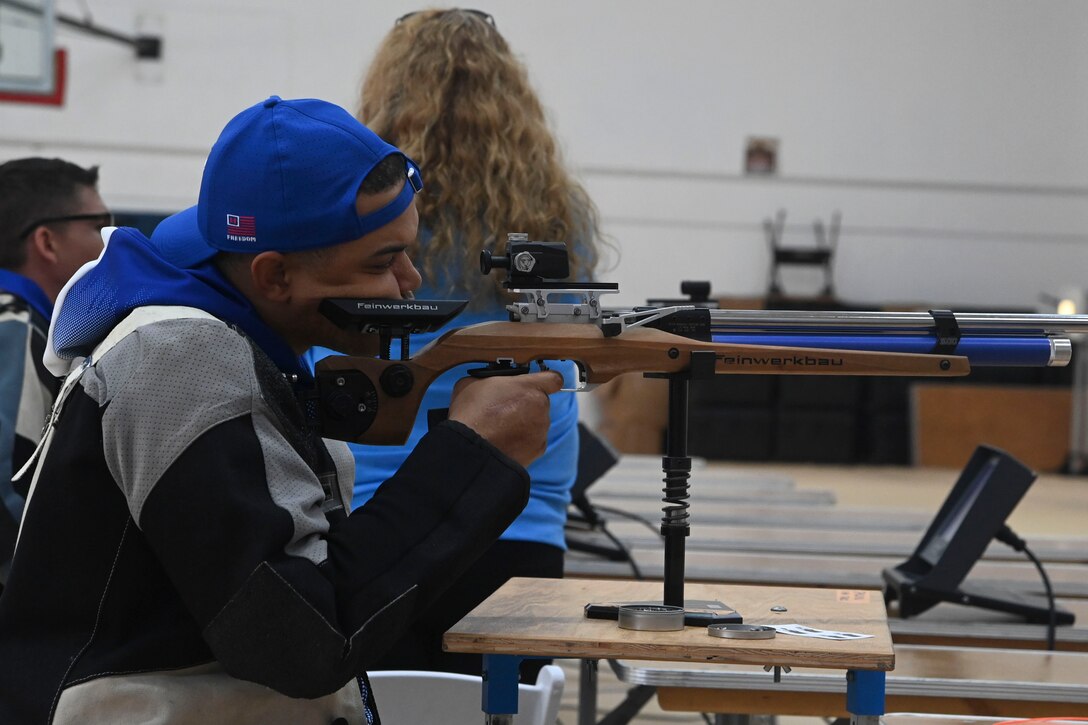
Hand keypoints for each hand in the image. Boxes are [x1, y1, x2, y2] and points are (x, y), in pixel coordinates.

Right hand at [448, 371, 562, 467]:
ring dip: (525, 423)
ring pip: (538, 422)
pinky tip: (506, 441)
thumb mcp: (471, 383)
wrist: (471, 449)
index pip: (554, 379)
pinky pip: (534, 441)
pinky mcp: (538, 449)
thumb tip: (487, 382)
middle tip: (505, 410)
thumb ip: (488, 379)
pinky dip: (524, 441)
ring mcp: (541, 430)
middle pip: (540, 401)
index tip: (539, 384)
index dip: (547, 381)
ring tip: (502, 429)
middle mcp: (541, 407)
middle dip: (527, 404)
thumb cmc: (471, 414)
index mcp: (529, 387)